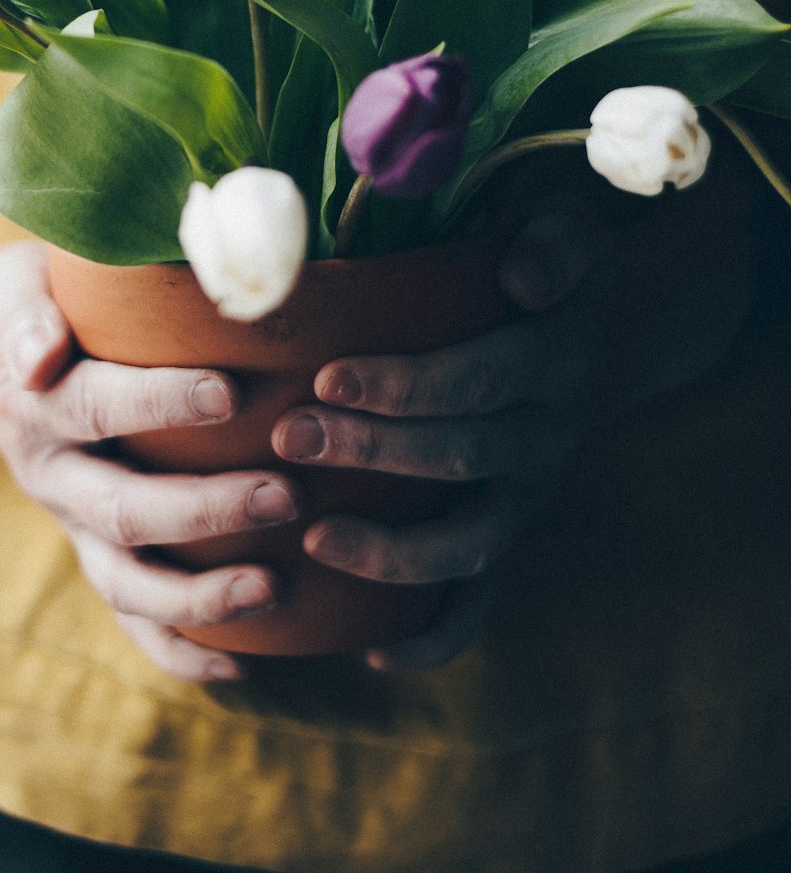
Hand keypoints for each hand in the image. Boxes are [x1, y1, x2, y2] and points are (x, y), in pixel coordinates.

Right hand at [0, 241, 299, 681]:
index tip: (231, 392)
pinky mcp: (91, 551)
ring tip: (274, 589)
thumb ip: (29, 315)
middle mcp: (53, 476)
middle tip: (286, 495)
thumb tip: (42, 355)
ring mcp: (72, 524)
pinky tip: (244, 662)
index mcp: (38, 405)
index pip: (99, 407)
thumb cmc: (22, 305)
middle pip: (123, 509)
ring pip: (126, 582)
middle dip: (205, 511)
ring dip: (199, 596)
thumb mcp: (15, 285)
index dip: (161, 402)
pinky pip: (129, 618)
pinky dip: (180, 650)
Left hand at [272, 158, 752, 673]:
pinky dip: (436, 634)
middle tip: (289, 438)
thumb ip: (553, 244)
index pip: (476, 380)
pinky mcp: (508, 526)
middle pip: (458, 456)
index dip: (404, 386)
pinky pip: (481, 597)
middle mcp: (546, 435)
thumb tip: (522, 280)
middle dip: (371, 452)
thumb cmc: (547, 259)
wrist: (591, 324)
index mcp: (552, 361)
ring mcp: (528, 492)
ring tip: (313, 543)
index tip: (325, 378)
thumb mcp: (566, 226)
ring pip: (469, 540)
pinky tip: (372, 654)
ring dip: (392, 550)